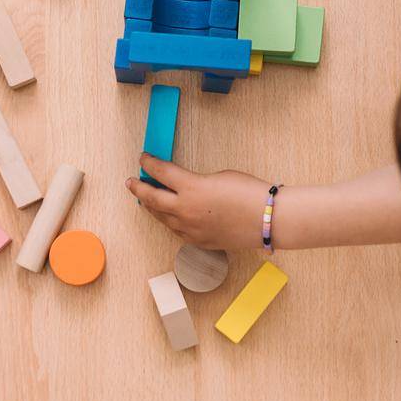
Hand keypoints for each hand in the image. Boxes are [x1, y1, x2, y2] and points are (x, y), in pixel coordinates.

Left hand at [125, 155, 270, 250]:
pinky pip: (177, 230)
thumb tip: (186, 186)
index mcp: (190, 188)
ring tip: (147, 199)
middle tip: (132, 182)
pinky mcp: (199, 241)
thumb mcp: (219, 176)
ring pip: (162, 218)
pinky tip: (169, 217)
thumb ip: (196, 181)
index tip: (143, 158)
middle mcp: (185, 210)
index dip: (149, 164)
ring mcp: (191, 229)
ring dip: (153, 207)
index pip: (161, 173)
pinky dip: (170, 221)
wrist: (268, 219)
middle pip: (153, 198)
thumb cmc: (249, 192)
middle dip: (139, 188)